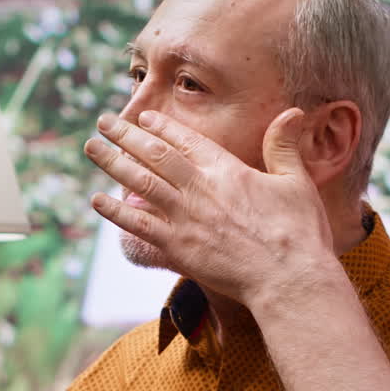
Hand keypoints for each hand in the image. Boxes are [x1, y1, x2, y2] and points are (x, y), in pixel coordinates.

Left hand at [83, 108, 336, 307]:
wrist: (287, 280)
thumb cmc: (298, 234)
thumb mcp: (296, 182)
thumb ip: (284, 146)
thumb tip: (292, 111)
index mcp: (227, 170)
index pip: (185, 140)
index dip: (161, 126)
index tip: (142, 118)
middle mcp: (199, 189)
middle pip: (154, 154)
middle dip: (125, 135)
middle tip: (102, 122)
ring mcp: (184, 219)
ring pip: (139, 183)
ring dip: (112, 163)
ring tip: (90, 147)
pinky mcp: (176, 249)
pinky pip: (138, 225)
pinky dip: (116, 211)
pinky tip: (96, 200)